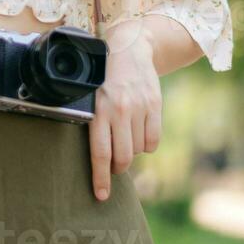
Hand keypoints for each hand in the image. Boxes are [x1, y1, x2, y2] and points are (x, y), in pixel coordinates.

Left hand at [88, 20, 162, 202]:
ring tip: (124, 138)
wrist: (128, 48)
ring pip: (139, 149)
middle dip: (117, 167)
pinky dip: (147, 144)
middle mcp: (120, 110)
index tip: (101, 196)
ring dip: (131, 152)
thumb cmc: (101, 76)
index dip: (101, 177)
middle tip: (114, 166)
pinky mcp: (155, 105)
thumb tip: (94, 155)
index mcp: (98, 109)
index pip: (100, 152)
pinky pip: (153, 140)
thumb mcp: (89, 95)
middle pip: (122, 156)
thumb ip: (93, 121)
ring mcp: (139, 108)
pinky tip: (138, 135)